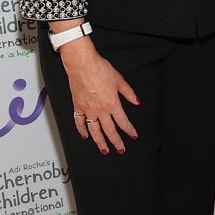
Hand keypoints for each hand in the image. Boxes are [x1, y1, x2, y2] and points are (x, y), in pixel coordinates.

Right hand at [61, 38, 139, 153]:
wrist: (82, 64)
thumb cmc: (99, 69)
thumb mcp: (119, 80)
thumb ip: (128, 93)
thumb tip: (136, 101)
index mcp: (112, 104)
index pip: (123, 122)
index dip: (130, 131)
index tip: (133, 136)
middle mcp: (100, 110)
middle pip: (109, 131)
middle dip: (116, 142)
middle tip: (120, 150)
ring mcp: (88, 109)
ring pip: (94, 131)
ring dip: (100, 142)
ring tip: (104, 150)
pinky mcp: (78, 106)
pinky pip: (79, 122)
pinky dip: (82, 130)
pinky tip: (85, 136)